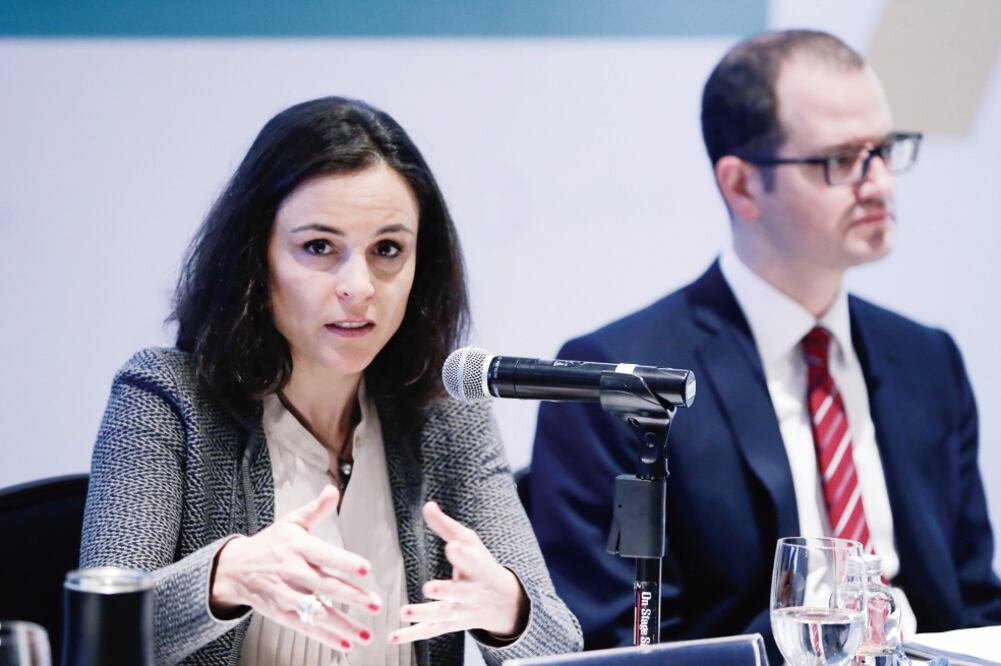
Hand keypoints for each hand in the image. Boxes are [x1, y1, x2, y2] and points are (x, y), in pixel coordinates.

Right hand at [210, 485, 381, 651]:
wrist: (234, 569)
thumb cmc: (269, 544)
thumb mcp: (291, 522)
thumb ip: (316, 509)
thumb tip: (333, 490)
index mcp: (298, 547)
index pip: (324, 555)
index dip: (345, 562)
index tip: (366, 569)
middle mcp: (293, 572)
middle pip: (325, 586)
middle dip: (352, 597)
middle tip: (374, 604)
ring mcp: (286, 595)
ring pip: (317, 612)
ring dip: (342, 624)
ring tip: (365, 634)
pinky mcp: (281, 613)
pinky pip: (305, 628)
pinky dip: (325, 637)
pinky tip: (344, 644)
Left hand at [389, 501, 527, 643]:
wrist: (504, 603)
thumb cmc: (481, 565)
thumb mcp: (469, 542)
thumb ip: (446, 526)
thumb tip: (427, 505)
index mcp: (478, 568)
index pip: (473, 560)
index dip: (463, 554)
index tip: (453, 546)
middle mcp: (471, 592)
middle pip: (460, 592)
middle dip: (446, 590)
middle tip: (430, 588)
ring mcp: (461, 610)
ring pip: (443, 614)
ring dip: (424, 613)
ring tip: (406, 611)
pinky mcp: (449, 624)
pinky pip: (429, 630)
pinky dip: (411, 634)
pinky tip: (393, 635)